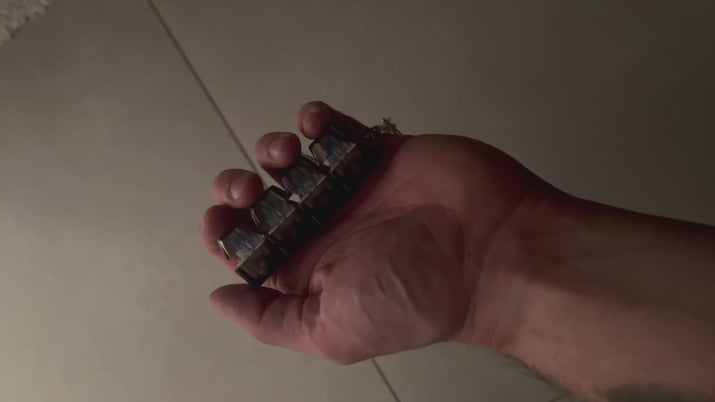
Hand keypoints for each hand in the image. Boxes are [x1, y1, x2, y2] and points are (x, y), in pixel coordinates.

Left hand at [200, 101, 544, 363]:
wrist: (487, 253)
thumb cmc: (414, 297)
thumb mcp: (330, 331)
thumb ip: (270, 320)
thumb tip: (221, 298)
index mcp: (307, 270)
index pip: (246, 247)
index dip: (223, 229)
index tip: (222, 218)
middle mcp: (324, 229)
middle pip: (258, 199)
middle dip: (239, 187)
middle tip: (252, 188)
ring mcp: (350, 189)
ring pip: (290, 160)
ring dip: (273, 149)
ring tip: (288, 154)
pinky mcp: (376, 154)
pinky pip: (335, 130)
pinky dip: (316, 120)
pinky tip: (315, 126)